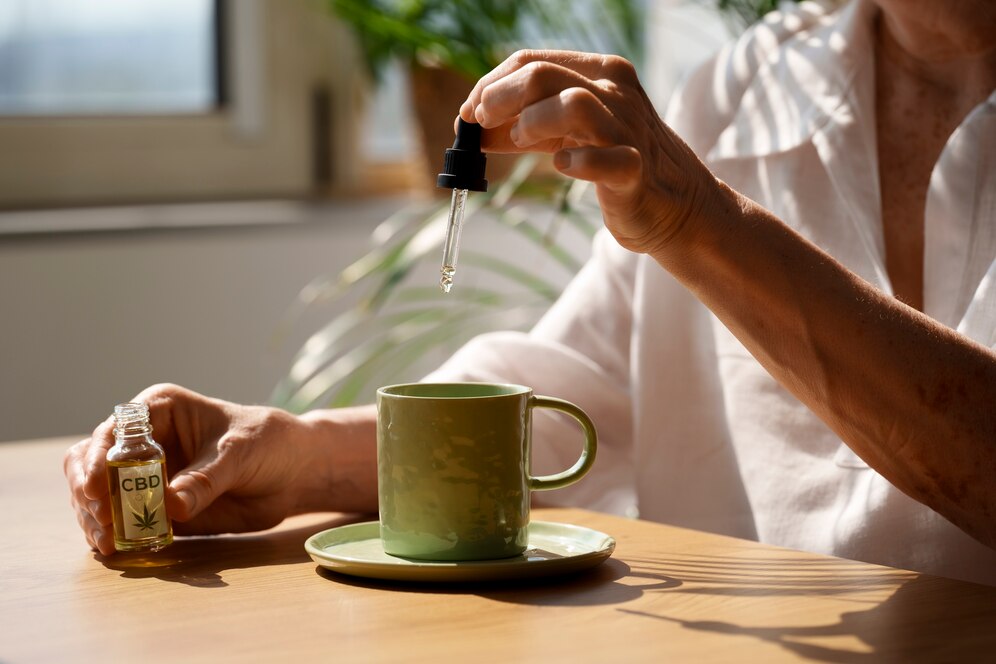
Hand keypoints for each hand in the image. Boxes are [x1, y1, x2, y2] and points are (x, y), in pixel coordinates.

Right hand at [64, 383, 312, 554]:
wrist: (292, 471)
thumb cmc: (266, 443)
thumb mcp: (238, 454)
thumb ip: (205, 480)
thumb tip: (171, 507)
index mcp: (158, 410)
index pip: (114, 430)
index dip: (98, 457)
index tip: (97, 488)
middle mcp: (142, 441)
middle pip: (91, 463)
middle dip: (89, 493)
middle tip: (103, 523)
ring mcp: (144, 476)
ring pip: (98, 495)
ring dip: (95, 519)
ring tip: (109, 543)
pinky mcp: (154, 507)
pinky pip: (121, 521)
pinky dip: (113, 535)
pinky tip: (116, 550)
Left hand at [460, 50, 726, 256]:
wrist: (673, 203)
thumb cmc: (614, 160)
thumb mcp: (565, 134)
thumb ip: (522, 126)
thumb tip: (469, 126)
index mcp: (598, 73)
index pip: (531, 61)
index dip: (491, 85)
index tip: (469, 113)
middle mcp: (615, 93)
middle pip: (543, 75)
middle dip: (499, 98)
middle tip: (480, 124)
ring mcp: (628, 129)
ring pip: (573, 105)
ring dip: (532, 122)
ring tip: (522, 142)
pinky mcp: (635, 170)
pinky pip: (606, 160)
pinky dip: (577, 162)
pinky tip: (563, 166)